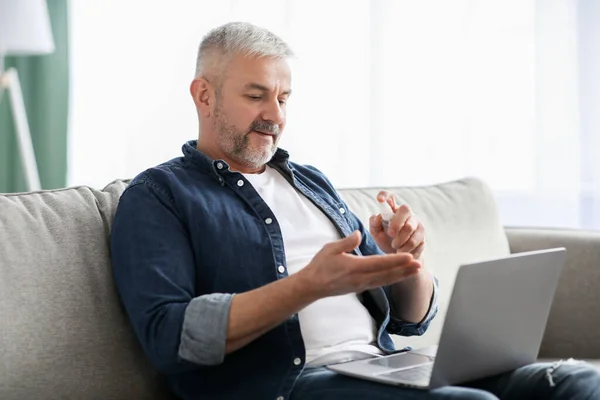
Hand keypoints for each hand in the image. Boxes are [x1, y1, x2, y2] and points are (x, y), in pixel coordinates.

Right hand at [300, 231, 420, 297]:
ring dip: (401, 275)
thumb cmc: (320, 265)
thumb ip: (346, 242)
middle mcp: (360, 278)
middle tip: (420, 264)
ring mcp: (361, 285)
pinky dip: (392, 279)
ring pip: (385, 280)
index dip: (396, 260)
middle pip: (387, 274)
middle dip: (404, 269)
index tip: (409, 256)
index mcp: (354, 267)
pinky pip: (380, 283)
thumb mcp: (330, 249)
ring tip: (415, 270)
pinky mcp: (360, 287)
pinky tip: (400, 276)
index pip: (379, 263)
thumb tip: (359, 233)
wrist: (312, 286)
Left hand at [369, 191, 425, 258]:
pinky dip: (406, 249)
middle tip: (390, 234)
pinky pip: (416, 242)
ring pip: (410, 227)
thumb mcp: (376, 233)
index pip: (389, 197)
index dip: (385, 195)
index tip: (379, 199)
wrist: (399, 258)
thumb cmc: (386, 240)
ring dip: (400, 239)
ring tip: (394, 247)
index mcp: (393, 210)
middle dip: (396, 222)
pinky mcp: (422, 237)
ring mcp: (416, 224)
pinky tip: (401, 252)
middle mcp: (407, 214)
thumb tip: (378, 216)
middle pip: (405, 209)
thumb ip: (374, 224)